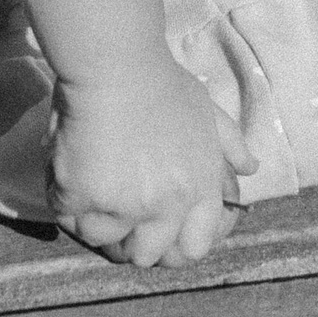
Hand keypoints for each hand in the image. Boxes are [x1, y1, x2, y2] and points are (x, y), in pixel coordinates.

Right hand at [48, 54, 255, 267]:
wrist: (116, 61)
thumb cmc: (159, 79)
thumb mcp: (206, 109)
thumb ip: (231, 144)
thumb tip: (251, 169)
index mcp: (198, 188)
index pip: (195, 248)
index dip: (174, 246)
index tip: (156, 232)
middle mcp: (167, 205)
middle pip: (148, 255)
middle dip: (131, 241)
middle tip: (115, 214)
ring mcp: (125, 205)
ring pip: (105, 241)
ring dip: (96, 220)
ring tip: (92, 184)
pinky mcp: (84, 198)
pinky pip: (70, 220)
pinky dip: (66, 202)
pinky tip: (70, 172)